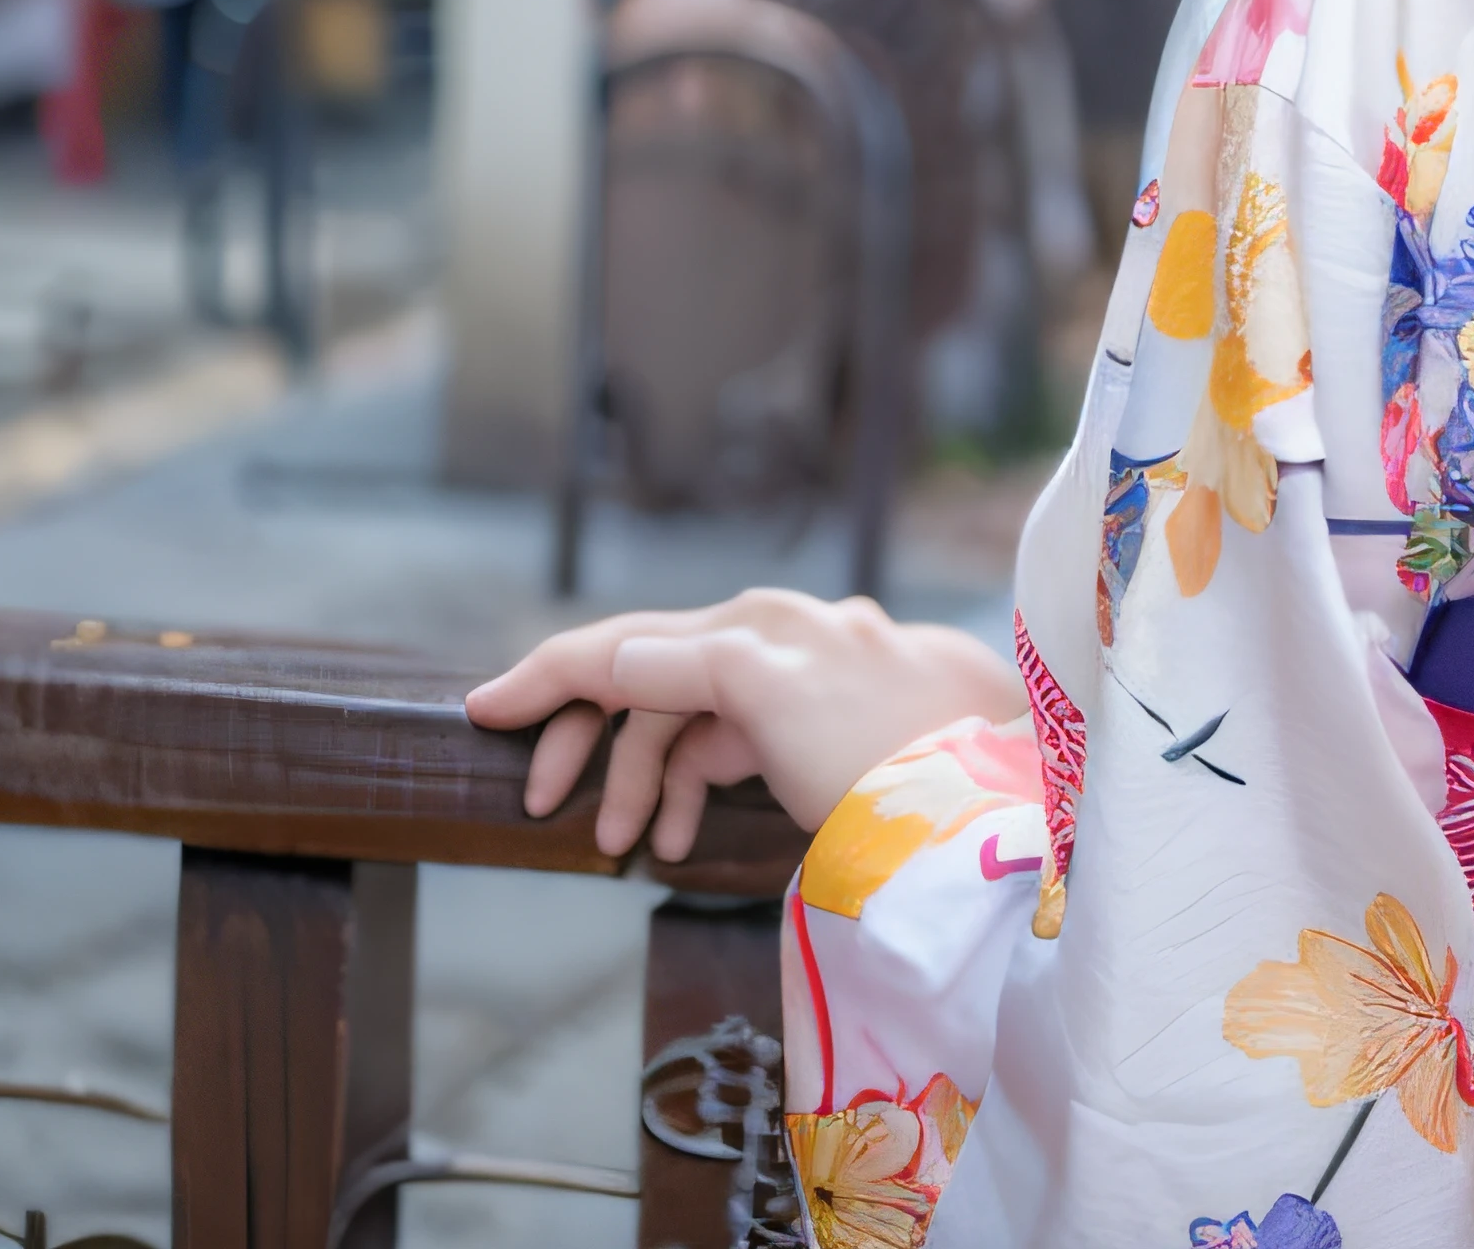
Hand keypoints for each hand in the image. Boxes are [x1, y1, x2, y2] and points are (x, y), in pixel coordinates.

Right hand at [465, 586, 1022, 864]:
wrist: (992, 792)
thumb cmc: (881, 743)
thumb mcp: (768, 695)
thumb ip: (683, 664)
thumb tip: (611, 657)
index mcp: (754, 624)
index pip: (628, 643)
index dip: (548, 675)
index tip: (481, 711)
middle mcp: (774, 637)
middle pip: (649, 682)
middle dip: (591, 746)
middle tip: (540, 810)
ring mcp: (798, 683)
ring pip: (684, 725)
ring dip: (641, 782)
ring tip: (624, 849)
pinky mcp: (819, 729)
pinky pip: (728, 750)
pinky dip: (692, 789)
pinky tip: (678, 841)